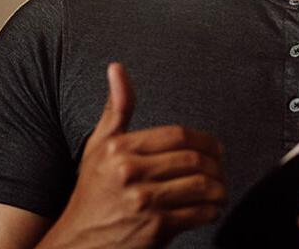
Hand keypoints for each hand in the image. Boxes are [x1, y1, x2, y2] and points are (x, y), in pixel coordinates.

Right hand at [38, 62, 226, 248]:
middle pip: (192, 159)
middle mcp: (130, 173)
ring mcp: (143, 202)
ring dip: (219, 188)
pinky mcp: (155, 229)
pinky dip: (212, 210)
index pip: (176, 135)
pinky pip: (198, 213)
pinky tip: (212, 209)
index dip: (204, 139)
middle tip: (222, 168)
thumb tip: (117, 67)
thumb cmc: (92, 192)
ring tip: (221, 189)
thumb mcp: (98, 146)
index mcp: (119, 149)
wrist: (77, 244)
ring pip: (200, 185)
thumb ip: (116, 108)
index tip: (215, 147)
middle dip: (215, 164)